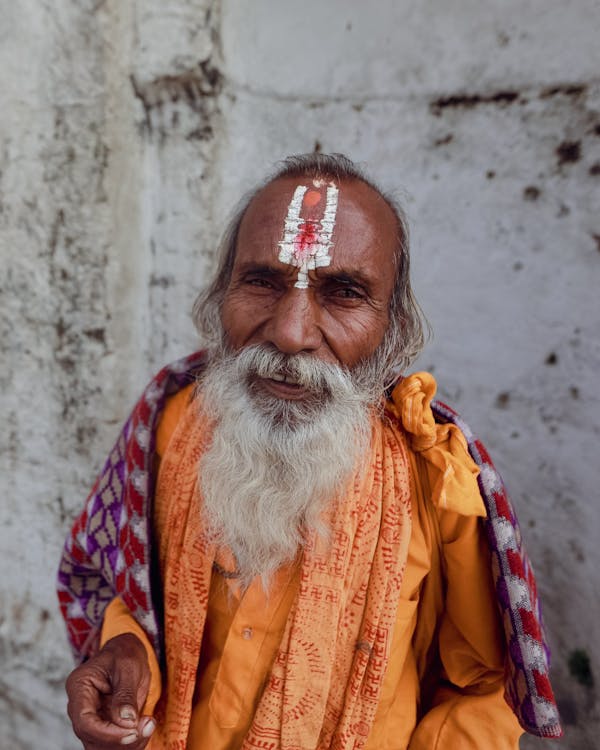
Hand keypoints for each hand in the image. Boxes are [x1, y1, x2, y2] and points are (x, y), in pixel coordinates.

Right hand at [66, 633, 155, 748]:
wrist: (127, 653)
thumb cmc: (125, 653)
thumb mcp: (128, 666)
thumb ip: (126, 694)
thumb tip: (126, 721)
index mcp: (79, 686)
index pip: (84, 721)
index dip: (107, 733)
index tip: (133, 731)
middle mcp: (79, 706)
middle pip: (91, 737)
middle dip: (119, 739)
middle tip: (146, 727)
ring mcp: (89, 718)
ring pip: (100, 746)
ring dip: (126, 744)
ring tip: (148, 725)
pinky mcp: (102, 726)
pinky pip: (111, 744)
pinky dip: (130, 742)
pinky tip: (145, 728)